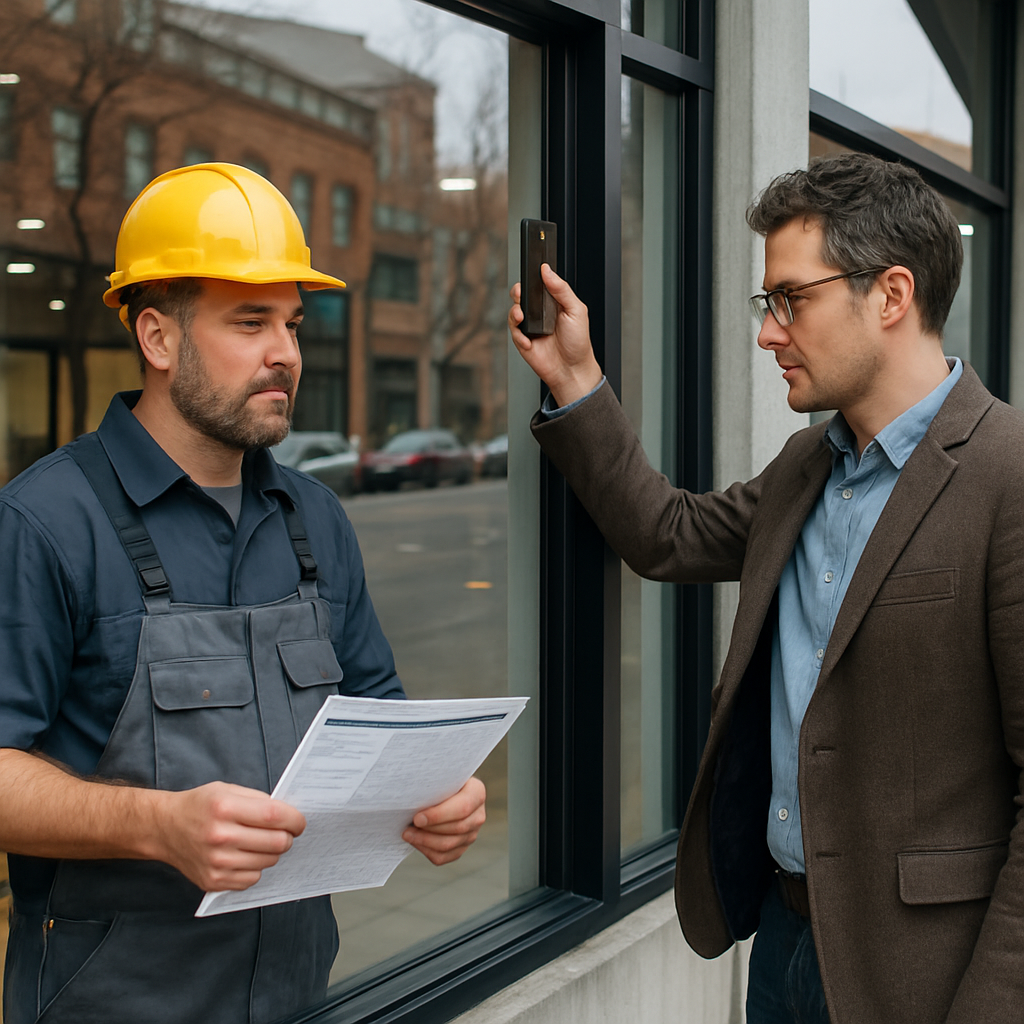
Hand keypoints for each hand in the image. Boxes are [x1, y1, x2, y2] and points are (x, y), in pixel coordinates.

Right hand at [152, 782, 305, 891]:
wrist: (164, 828)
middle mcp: (220, 837)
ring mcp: (216, 862)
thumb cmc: (199, 806)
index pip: (274, 817)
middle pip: (276, 843)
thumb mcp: (227, 790)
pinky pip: (252, 878)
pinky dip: (256, 867)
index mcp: (225, 808)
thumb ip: (258, 800)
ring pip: (268, 862)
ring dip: (272, 852)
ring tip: (260, 841)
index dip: (295, 820)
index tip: (300, 821)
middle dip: (287, 836)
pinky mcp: (213, 881)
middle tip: (283, 832)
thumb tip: (288, 815)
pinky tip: (245, 855)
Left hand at [402, 776, 485, 865]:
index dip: (439, 815)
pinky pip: (444, 857)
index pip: (462, 808)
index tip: (417, 818)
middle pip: (456, 829)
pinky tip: (415, 841)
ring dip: (424, 841)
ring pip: (449, 845)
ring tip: (408, 834)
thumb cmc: (438, 781)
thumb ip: (434, 783)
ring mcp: (472, 833)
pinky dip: (426, 851)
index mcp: (477, 792)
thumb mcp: (441, 776)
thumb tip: (413, 792)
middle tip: (407, 827)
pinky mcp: (461, 847)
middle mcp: (478, 815)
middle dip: (428, 830)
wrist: (441, 790)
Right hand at [508, 264, 602, 406]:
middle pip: (521, 295)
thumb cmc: (578, 342)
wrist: (572, 369)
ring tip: (521, 317)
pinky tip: (528, 340)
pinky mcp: (522, 341)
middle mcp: (539, 313)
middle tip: (521, 295)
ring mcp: (530, 327)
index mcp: (553, 302)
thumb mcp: (576, 310)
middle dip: (517, 292)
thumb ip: (562, 289)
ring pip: (513, 312)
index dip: (532, 279)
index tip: (532, 276)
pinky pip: (513, 332)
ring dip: (514, 312)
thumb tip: (547, 271)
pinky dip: (518, 335)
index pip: (538, 284)